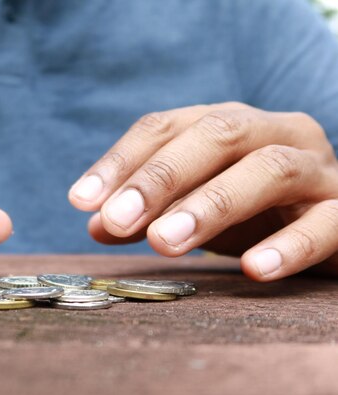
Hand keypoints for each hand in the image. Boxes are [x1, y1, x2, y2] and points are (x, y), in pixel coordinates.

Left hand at [69, 102, 337, 281]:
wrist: (330, 226)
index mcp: (230, 126)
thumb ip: (150, 213)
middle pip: (216, 134)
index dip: (121, 160)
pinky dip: (289, 244)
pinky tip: (252, 269)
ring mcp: (318, 169)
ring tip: (164, 242)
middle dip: (160, 177)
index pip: (166, 127)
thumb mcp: (195, 209)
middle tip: (117, 220)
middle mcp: (275, 133)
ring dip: (211, 204)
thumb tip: (96, 223)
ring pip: (269, 169)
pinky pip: (326, 223)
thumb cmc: (255, 214)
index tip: (82, 200)